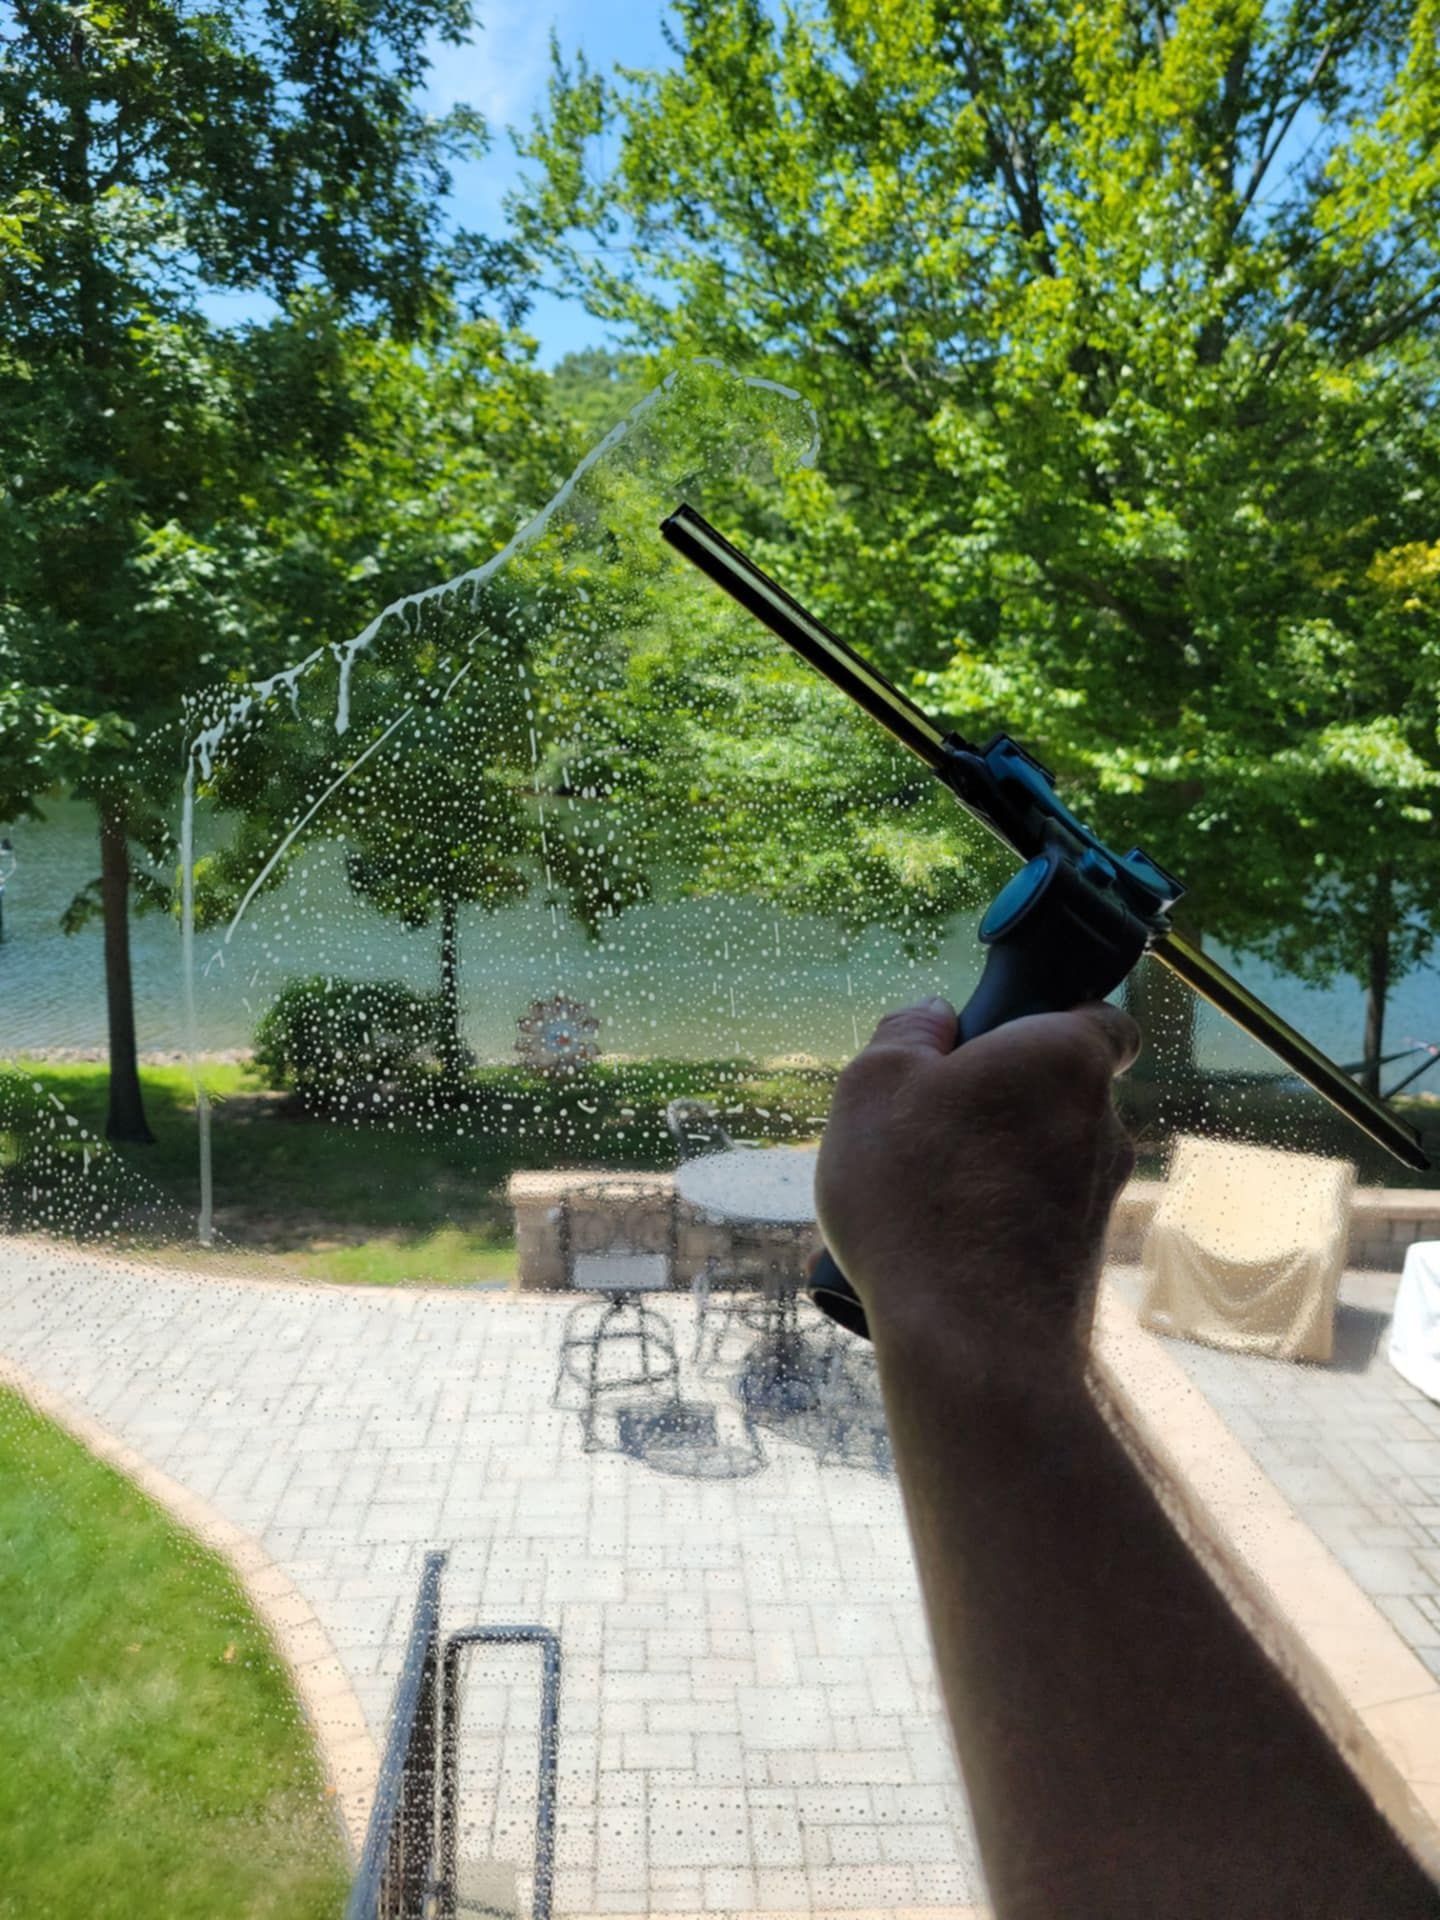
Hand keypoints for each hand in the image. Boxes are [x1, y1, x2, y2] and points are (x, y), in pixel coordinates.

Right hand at [814, 995, 1139, 1383]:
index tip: (997, 1041)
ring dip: (991, 1168)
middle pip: (1058, 1093)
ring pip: (1042, 1161)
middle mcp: (1102, 1125)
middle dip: (1001, 1102)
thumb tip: (933, 1016)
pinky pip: (1033, 1221)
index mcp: (1065, 1060)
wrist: (970, 1344)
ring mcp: (1099, 1200)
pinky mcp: (1084, 1264)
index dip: (1055, 1021)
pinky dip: (994, 1225)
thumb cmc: (920, 1198)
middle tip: (925, 1124)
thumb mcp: (874, 1084)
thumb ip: (905, 1032)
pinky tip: (932, 1252)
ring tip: (915, 1200)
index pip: (1104, 1021)